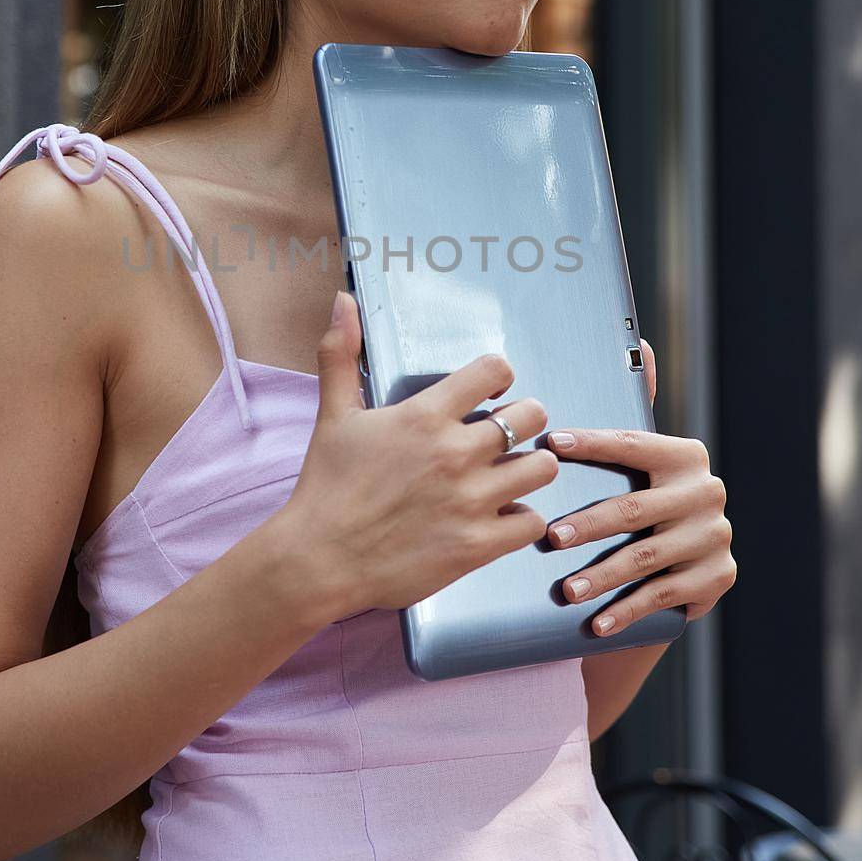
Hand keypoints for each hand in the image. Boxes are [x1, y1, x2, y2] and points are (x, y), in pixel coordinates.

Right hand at [276, 292, 559, 619]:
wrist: (318, 560)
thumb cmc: (326, 487)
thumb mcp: (334, 415)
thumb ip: (340, 354)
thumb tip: (342, 300)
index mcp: (424, 416)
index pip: (494, 370)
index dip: (498, 377)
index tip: (487, 394)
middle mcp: (455, 453)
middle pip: (532, 415)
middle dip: (523, 420)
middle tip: (504, 437)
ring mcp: (471, 500)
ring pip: (543, 467)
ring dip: (528, 469)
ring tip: (507, 475)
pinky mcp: (477, 545)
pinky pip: (532, 522)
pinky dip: (520, 519)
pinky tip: (498, 517)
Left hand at [543, 337, 735, 635]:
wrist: (664, 579)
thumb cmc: (631, 510)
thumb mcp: (630, 467)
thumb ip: (630, 412)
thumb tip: (641, 339)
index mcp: (685, 454)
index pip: (632, 446)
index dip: (591, 445)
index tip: (550, 445)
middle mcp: (708, 491)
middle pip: (635, 507)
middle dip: (587, 523)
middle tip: (548, 536)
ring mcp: (716, 536)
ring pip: (646, 556)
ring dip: (601, 575)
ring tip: (565, 590)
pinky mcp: (718, 578)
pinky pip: (663, 595)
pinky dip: (626, 610)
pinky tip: (595, 624)